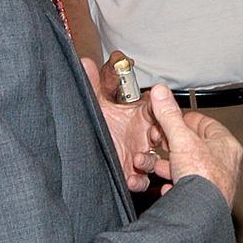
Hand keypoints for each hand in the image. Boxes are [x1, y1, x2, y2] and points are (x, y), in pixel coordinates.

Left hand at [81, 51, 159, 193]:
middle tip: (155, 136)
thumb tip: (84, 62)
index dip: (160, 109)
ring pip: (154, 158)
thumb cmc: (98, 126)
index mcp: (139, 114)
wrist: (80, 155)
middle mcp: (142, 134)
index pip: (157, 108)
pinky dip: (138, 181)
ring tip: (138, 159)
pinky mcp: (131, 173)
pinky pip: (142, 180)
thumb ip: (92, 83)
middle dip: (162, 136)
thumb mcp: (95, 104)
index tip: (156, 111)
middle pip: (162, 134)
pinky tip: (130, 178)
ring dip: (149, 160)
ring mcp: (139, 154)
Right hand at [147, 85, 241, 206]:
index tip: (169, 120)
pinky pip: (186, 190)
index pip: (205, 123)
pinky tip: (165, 188)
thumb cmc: (201, 177)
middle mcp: (225, 163)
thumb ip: (169, 116)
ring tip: (151, 165)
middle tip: (157, 142)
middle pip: (194, 146)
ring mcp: (215, 183)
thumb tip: (161, 92)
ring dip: (167, 166)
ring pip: (187, 168)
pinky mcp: (204, 201)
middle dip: (171, 144)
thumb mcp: (181, 139)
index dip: (184, 120)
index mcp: (226, 144)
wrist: (201, 215)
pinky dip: (173, 187)